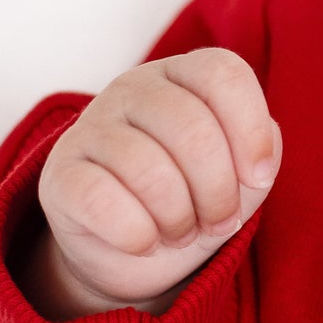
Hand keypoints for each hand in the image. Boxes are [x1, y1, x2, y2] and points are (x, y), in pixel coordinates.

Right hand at [31, 50, 279, 314]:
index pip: (223, 74)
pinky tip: (143, 241)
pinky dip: (137, 235)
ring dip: (179, 219)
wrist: (132, 248)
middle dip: (219, 193)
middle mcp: (133, 88)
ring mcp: (91, 127)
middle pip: (193, 130)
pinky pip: (103, 201)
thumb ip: (261, 152)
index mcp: (182, 76)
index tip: (257, 178)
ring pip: (149, 170)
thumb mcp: (240, 175)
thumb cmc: (194, 197)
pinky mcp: (61, 174)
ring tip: (181, 232)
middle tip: (219, 222)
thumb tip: (262, 150)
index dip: (251, 131)